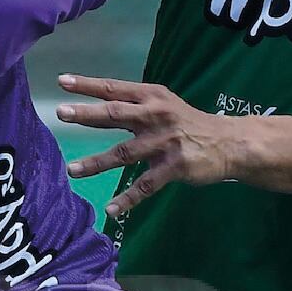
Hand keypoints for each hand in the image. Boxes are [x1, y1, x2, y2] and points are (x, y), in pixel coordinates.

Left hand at [56, 74, 241, 220]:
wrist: (230, 143)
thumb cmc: (190, 124)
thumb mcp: (165, 105)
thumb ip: (136, 106)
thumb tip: (100, 107)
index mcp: (152, 97)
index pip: (114, 88)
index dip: (87, 85)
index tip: (62, 81)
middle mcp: (156, 116)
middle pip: (115, 114)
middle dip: (87, 114)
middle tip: (61, 113)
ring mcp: (164, 142)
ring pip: (124, 154)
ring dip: (96, 162)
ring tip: (72, 170)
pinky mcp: (174, 167)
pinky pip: (146, 185)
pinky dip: (128, 199)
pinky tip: (111, 209)